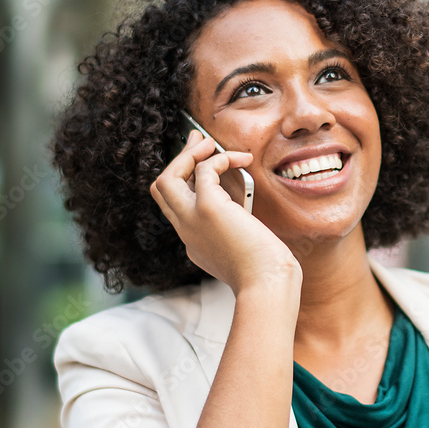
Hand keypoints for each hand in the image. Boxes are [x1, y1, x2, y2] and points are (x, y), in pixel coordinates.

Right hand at [150, 129, 300, 294]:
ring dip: (187, 155)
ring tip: (210, 142)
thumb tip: (245, 208)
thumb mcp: (244, 249)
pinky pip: (203, 171)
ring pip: (167, 179)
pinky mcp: (208, 209)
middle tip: (197, 142)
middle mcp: (187, 232)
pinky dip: (220, 159)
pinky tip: (240, 159)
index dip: (188, 183)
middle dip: (177, 161)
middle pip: (162, 190)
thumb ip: (237, 230)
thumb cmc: (267, 273)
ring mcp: (192, 220)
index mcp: (194, 243)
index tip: (203, 165)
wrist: (267, 285)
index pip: (177, 207)